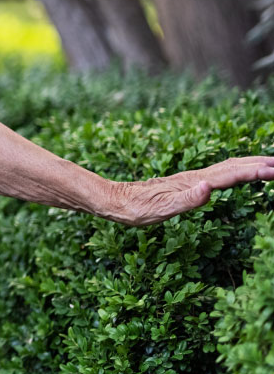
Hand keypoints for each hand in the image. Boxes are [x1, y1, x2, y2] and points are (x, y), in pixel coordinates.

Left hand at [103, 156, 273, 225]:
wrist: (115, 201)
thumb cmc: (136, 208)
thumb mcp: (160, 209)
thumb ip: (186, 200)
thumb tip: (207, 188)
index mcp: (193, 182)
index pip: (231, 175)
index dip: (255, 173)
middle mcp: (195, 177)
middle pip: (233, 167)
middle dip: (260, 164)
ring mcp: (191, 180)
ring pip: (227, 168)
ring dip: (250, 165)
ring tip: (270, 165)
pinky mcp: (187, 184)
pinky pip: (218, 175)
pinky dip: (236, 172)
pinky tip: (238, 174)